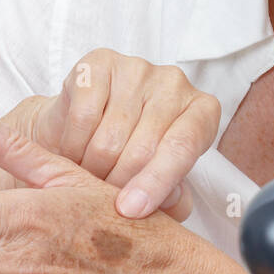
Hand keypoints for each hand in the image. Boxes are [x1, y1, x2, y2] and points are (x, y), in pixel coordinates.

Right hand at [2, 48, 220, 219]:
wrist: (82, 126)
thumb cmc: (131, 157)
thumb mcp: (160, 183)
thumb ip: (172, 198)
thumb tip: (170, 202)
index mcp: (201, 111)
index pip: (183, 147)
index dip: (157, 182)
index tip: (130, 210)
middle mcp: (175, 83)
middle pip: (144, 148)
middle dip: (117, 184)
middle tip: (101, 198)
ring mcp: (138, 69)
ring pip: (110, 137)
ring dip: (91, 169)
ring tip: (86, 175)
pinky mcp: (99, 63)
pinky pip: (83, 116)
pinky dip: (72, 145)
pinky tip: (72, 152)